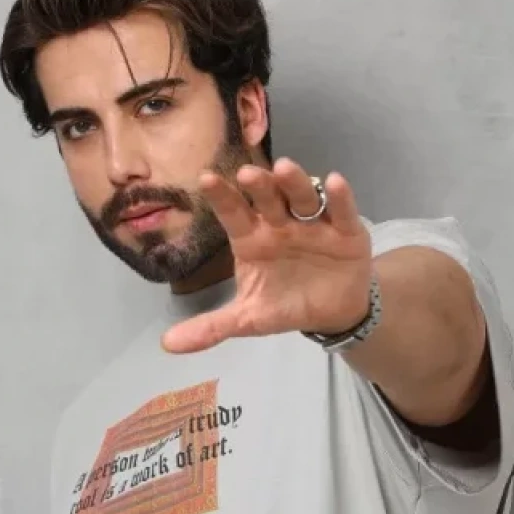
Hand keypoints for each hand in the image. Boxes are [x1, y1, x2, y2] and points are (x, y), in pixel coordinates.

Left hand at [161, 160, 372, 353]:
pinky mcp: (345, 231)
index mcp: (253, 239)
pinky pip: (342, 211)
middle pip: (268, 200)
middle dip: (259, 187)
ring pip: (303, 198)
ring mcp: (313, 224)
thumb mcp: (248, 318)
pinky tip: (333, 181)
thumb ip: (211, 327)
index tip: (205, 179)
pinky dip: (339, 197)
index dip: (221, 197)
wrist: (332, 313)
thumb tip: (167, 344)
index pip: (233, 214)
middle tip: (247, 174)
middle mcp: (280, 224)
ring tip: (284, 169)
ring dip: (294, 183)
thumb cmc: (285, 304)